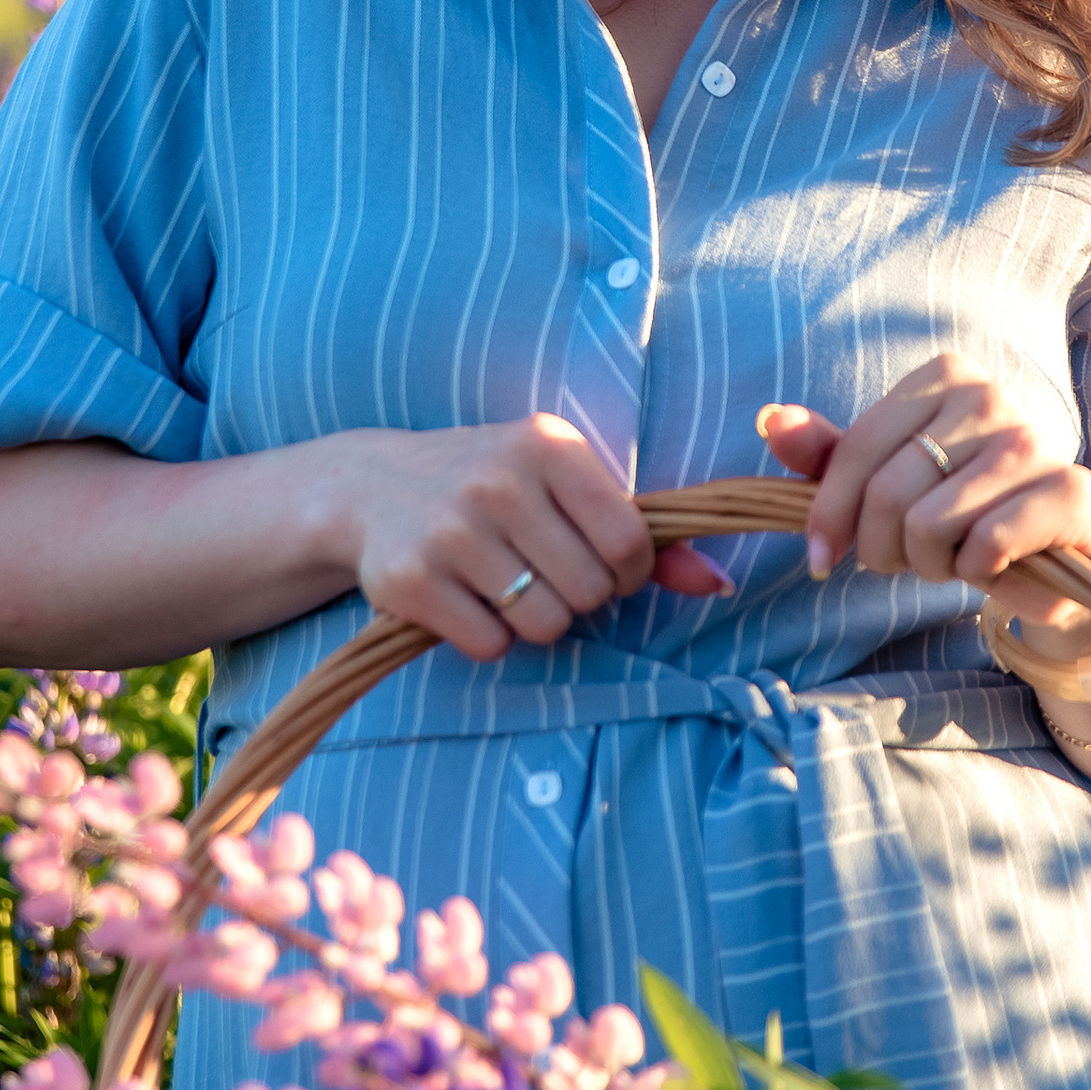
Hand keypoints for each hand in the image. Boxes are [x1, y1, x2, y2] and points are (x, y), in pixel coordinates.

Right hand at [328, 416, 729, 662]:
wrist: (373, 486)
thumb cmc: (492, 485)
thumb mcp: (564, 485)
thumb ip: (643, 535)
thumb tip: (717, 583)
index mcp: (547, 445)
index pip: (630, 540)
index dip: (626, 570)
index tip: (598, 561)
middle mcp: (497, 481)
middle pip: (589, 591)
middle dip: (576, 595)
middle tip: (541, 571)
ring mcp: (448, 531)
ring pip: (543, 624)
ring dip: (534, 620)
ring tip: (504, 583)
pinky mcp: (409, 581)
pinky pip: (490, 644)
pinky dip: (487, 636)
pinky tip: (466, 598)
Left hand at [756, 358, 1090, 601]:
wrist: (1052, 549)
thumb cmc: (960, 507)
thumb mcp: (885, 478)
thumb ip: (829, 454)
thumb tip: (770, 419)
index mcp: (943, 376)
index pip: (856, 449)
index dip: (829, 515)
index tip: (821, 557)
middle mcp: (991, 396)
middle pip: (888, 495)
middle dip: (886, 549)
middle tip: (914, 555)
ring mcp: (1035, 440)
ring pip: (930, 525)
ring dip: (932, 563)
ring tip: (955, 555)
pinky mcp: (1070, 492)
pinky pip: (984, 546)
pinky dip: (977, 572)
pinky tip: (994, 562)